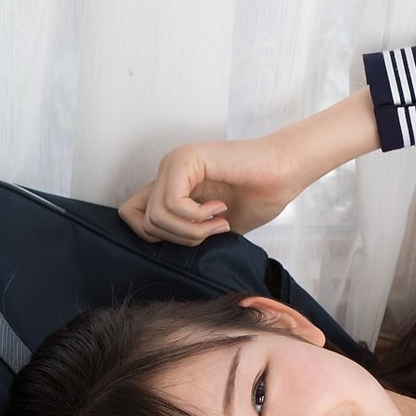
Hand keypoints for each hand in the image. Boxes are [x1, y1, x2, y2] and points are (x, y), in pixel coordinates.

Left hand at [121, 136, 302, 245]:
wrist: (284, 174)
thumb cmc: (260, 197)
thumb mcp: (216, 226)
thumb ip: (191, 233)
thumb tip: (169, 254)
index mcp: (171, 186)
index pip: (131, 215)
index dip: (155, 238)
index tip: (195, 237)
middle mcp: (166, 172)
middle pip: (144, 223)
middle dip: (182, 239)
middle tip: (215, 231)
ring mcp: (173, 164)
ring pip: (156, 217)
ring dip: (193, 230)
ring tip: (221, 222)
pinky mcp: (185, 160)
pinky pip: (173, 204)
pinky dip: (198, 217)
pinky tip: (221, 209)